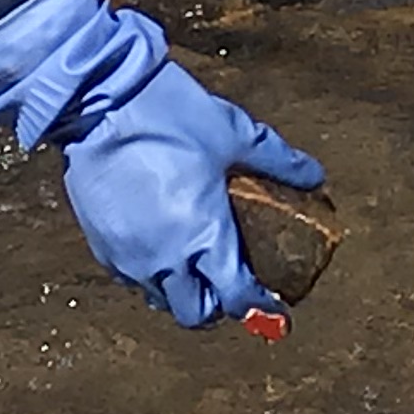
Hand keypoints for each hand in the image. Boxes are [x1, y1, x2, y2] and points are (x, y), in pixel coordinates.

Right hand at [0, 0, 325, 329]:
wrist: (99, 99)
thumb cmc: (168, 115)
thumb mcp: (235, 135)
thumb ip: (279, 161)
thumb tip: (313, 176)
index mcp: (204, 240)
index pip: (237, 299)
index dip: (260, 307)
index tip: (274, 306)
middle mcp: (164, 260)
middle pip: (195, 313)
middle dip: (218, 305)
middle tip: (232, 281)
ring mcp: (127, 256)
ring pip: (160, 298)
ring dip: (183, 290)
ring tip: (197, 261)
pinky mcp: (100, 242)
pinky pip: (131, 276)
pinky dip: (151, 271)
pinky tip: (162, 241)